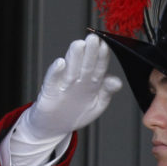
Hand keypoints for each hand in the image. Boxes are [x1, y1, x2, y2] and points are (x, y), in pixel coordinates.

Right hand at [8, 34, 121, 165]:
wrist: (56, 127)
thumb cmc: (78, 113)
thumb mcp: (97, 104)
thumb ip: (106, 92)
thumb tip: (117, 82)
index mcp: (92, 80)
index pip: (99, 65)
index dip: (102, 56)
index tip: (105, 45)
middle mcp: (78, 78)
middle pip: (85, 63)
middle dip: (90, 51)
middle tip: (93, 39)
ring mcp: (64, 83)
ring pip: (70, 68)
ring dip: (74, 56)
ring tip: (79, 45)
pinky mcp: (50, 90)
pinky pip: (52, 79)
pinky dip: (55, 71)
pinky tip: (60, 63)